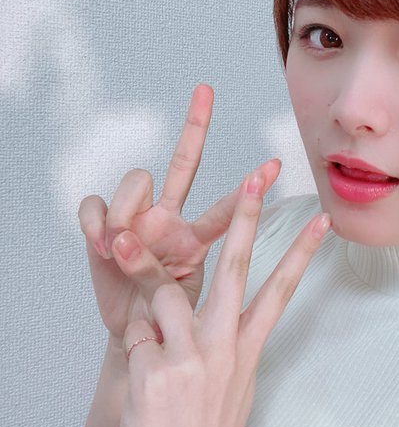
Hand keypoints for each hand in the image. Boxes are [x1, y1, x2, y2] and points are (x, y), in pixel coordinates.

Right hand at [78, 83, 280, 350]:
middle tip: (207, 91)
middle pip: (184, 162)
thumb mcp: (179, 301)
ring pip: (137, 180)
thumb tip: (128, 243)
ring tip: (119, 248)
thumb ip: (162, 274)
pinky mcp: (101, 227)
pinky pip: (94, 205)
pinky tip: (100, 244)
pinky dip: (94, 221)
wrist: (133, 335)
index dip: (248, 187)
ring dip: (125, 210)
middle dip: (196, 126)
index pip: (224, 206)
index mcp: (195, 237)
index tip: (275, 165)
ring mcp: (136, 219)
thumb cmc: (166, 316)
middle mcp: (168, 217)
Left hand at [117, 168, 330, 426]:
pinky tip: (143, 381)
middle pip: (238, 265)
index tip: (321, 222)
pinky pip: (137, 332)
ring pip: (167, 296)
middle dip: (247, 216)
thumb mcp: (234, 389)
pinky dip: (137, 348)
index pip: (281, 289)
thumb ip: (234, 348)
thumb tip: (237, 324)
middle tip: (255, 177)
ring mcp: (191, 355)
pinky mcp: (155, 368)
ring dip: (155, 314)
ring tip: (159, 353)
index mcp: (246, 349)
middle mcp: (224, 346)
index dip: (302, 252)